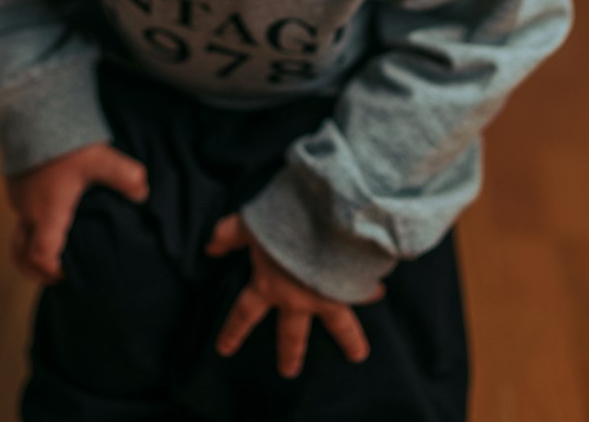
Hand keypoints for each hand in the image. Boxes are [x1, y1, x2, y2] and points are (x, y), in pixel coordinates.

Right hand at [5, 143, 148, 282]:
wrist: (30, 110)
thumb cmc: (63, 141)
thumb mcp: (99, 159)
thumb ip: (125, 176)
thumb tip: (143, 192)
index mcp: (46, 213)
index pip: (41, 256)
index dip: (51, 270)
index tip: (65, 273)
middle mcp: (26, 210)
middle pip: (20, 254)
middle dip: (35, 268)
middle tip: (55, 271)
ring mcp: (17, 196)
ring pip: (19, 232)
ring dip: (33, 244)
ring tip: (57, 241)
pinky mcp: (15, 181)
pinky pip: (19, 212)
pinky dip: (31, 223)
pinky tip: (51, 208)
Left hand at [206, 213, 383, 378]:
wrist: (324, 218)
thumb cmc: (282, 221)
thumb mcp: (250, 223)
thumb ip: (228, 235)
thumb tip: (209, 248)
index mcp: (268, 286)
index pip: (245, 314)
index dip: (234, 331)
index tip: (225, 350)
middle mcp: (297, 299)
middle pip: (291, 333)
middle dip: (290, 352)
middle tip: (288, 371)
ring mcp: (327, 295)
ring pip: (339, 326)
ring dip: (348, 340)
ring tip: (357, 354)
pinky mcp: (352, 285)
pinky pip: (362, 290)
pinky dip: (370, 288)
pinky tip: (378, 290)